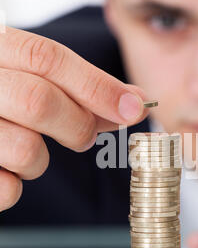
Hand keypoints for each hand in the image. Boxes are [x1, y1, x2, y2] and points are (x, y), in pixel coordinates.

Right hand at [0, 26, 147, 211]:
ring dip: (39, 161)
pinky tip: (1, 169)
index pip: (47, 58)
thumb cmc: (0, 101)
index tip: (133, 108)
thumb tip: (133, 101)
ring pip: (26, 150)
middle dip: (77, 126)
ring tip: (24, 149)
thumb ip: (80, 89)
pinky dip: (14, 185)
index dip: (97, 86)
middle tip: (82, 136)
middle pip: (40, 101)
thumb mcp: (31, 80)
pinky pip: (7, 190)